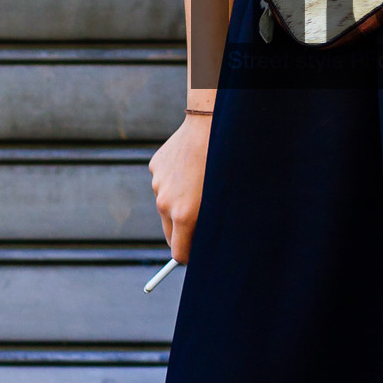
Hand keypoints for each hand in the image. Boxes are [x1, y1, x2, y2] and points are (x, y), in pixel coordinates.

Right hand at [149, 113, 211, 262]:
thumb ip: (211, 225)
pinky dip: (175, 180)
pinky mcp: (155, 167)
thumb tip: (204, 243)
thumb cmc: (226, 165)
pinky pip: (165, 182)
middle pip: (169, 232)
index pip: (178, 252)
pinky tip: (192, 165)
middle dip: (183, 233)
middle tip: (200, 225)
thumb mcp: (223, 201)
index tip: (196, 255)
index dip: (188, 256)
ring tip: (200, 183)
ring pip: (167, 203)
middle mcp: (165, 202)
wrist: (211, 126)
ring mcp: (158, 183)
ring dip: (180, 202)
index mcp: (184, 215)